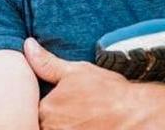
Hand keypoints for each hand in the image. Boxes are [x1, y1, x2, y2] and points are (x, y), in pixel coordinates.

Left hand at [23, 37, 143, 129]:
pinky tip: (87, 126)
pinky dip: (78, 129)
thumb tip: (28, 44)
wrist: (136, 115)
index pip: (36, 110)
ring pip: (56, 129)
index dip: (49, 107)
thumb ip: (47, 62)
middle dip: (57, 119)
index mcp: (46, 109)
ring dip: (66, 125)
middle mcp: (51, 128)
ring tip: (84, 120)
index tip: (65, 104)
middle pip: (44, 125)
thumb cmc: (108, 92)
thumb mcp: (77, 71)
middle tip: (78, 113)